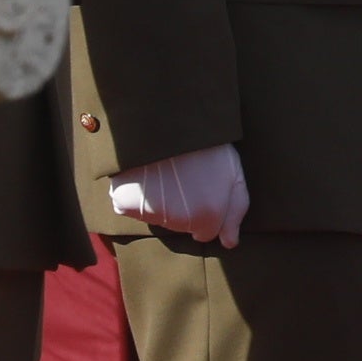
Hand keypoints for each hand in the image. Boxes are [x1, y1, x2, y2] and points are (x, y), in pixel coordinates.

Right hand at [107, 142, 251, 247]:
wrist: (170, 117)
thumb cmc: (208, 142)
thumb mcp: (234, 172)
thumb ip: (236, 210)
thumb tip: (230, 243)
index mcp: (208, 216)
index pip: (206, 232)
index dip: (207, 210)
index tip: (204, 188)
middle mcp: (179, 222)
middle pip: (182, 225)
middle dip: (185, 206)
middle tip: (186, 174)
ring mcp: (151, 213)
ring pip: (159, 216)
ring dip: (163, 199)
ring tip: (167, 169)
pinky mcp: (125, 203)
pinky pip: (132, 207)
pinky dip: (136, 194)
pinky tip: (146, 173)